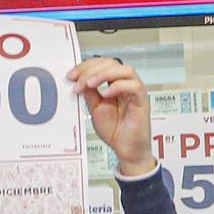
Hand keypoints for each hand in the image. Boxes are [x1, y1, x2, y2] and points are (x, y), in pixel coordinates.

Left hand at [68, 57, 154, 175]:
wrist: (126, 150)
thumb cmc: (115, 130)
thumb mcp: (95, 109)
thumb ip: (90, 94)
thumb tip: (80, 79)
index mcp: (114, 84)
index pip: (102, 64)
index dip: (85, 67)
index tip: (71, 76)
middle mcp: (126, 84)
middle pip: (111, 62)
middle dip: (91, 69)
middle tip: (77, 81)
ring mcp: (135, 91)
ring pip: (125, 69)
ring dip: (104, 74)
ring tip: (90, 84)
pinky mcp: (142, 101)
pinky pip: (134, 86)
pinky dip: (118, 86)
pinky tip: (106, 94)